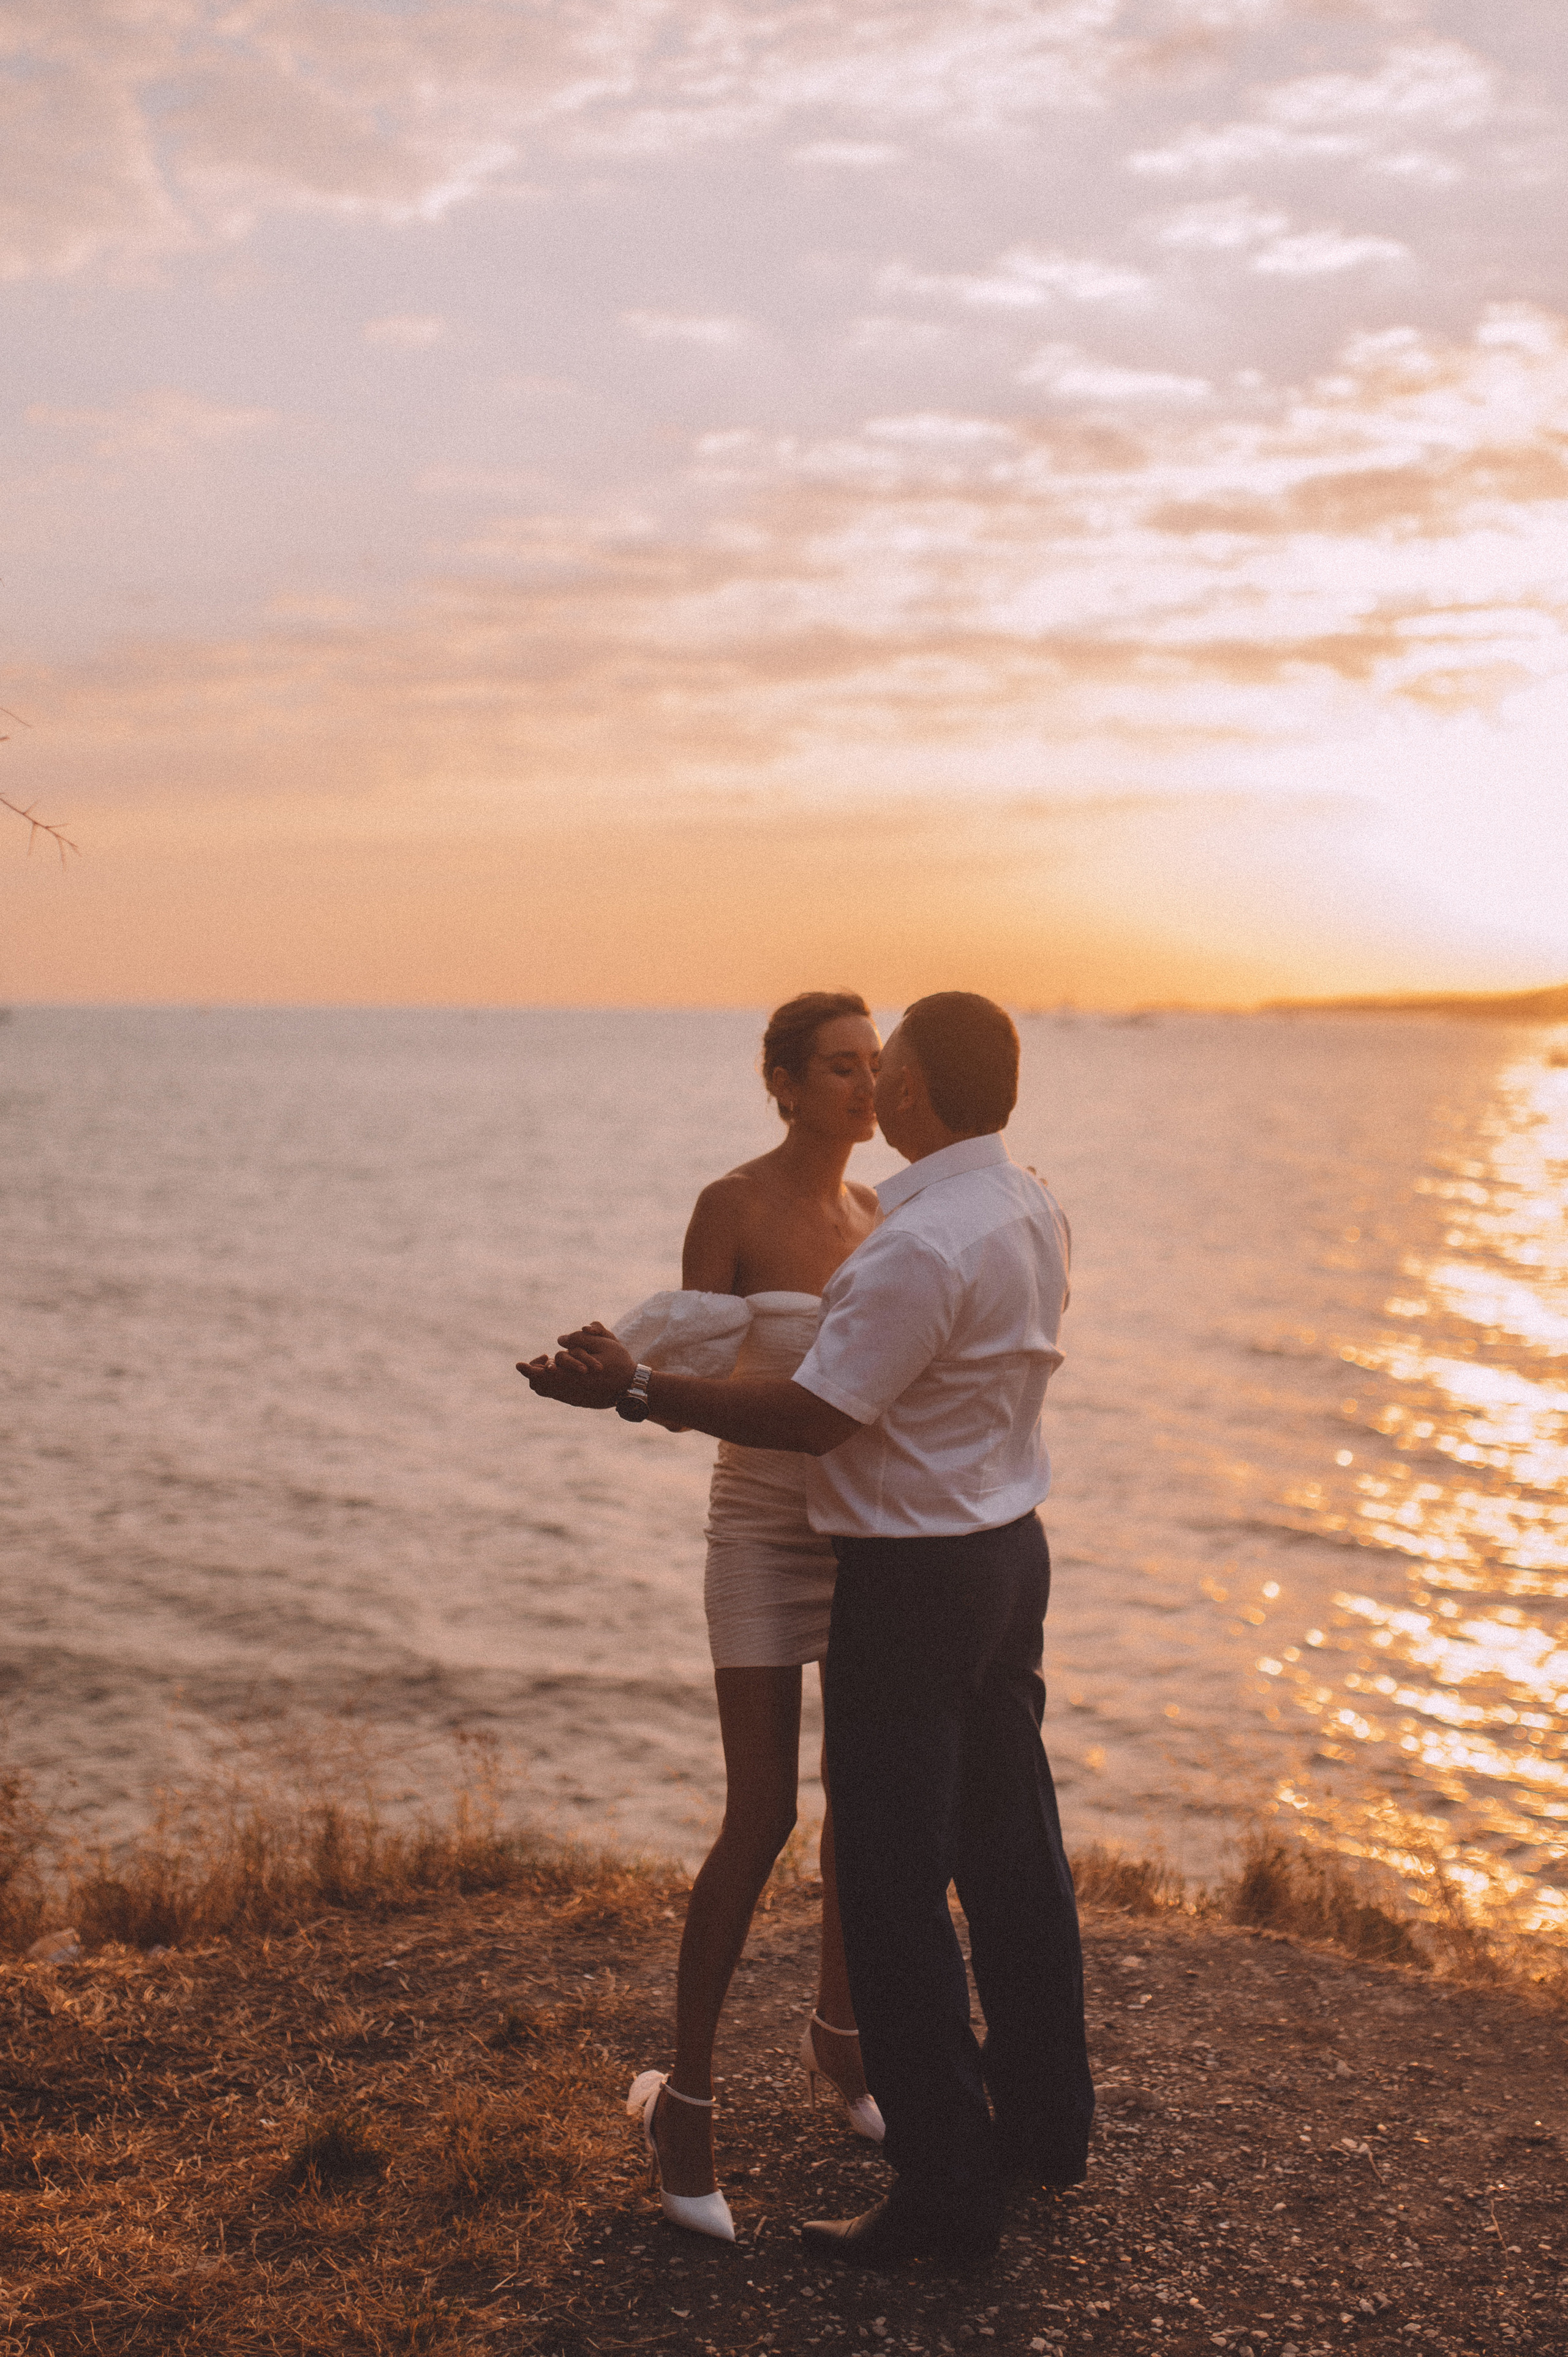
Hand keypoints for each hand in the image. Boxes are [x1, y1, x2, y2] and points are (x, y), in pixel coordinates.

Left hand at [515, 1321, 636, 1411]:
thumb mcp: (604, 1344)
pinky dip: (552, 1384)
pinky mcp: (577, 1401)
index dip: (527, 1370)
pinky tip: (562, 1373)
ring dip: (543, 1379)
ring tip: (552, 1365)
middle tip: (544, 1358)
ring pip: (546, 1392)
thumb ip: (580, 1340)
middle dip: (534, 1372)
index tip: (519, 1364)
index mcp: (571, 1377)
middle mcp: (568, 1390)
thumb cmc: (619, 1364)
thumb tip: (560, 1340)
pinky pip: (556, 1395)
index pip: (540, 1376)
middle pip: (538, 1386)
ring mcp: (572, 1398)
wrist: (632, 1388)